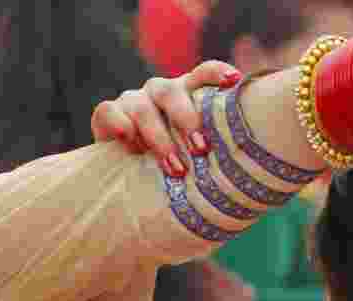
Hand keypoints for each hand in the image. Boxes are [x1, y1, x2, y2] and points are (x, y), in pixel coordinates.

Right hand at [90, 60, 241, 174]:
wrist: (130, 174)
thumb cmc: (177, 164)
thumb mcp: (196, 156)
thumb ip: (212, 152)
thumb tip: (245, 176)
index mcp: (187, 95)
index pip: (202, 74)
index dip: (216, 73)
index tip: (233, 80)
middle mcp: (161, 92)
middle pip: (172, 93)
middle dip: (187, 120)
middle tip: (201, 149)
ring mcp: (133, 100)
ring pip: (143, 108)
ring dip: (160, 140)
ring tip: (175, 169)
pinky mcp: (108, 113)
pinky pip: (109, 112)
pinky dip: (121, 128)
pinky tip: (132, 148)